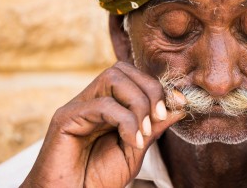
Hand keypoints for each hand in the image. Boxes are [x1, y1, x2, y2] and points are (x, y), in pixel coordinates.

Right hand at [21, 61, 184, 187]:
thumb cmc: (99, 177)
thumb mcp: (136, 148)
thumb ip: (155, 125)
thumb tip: (180, 104)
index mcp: (108, 104)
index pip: (134, 76)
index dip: (158, 87)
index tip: (179, 104)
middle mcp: (91, 99)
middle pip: (123, 70)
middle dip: (150, 90)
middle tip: (159, 118)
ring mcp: (78, 106)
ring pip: (113, 78)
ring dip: (138, 103)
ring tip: (143, 132)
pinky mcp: (66, 117)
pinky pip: (102, 104)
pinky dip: (125, 120)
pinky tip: (131, 141)